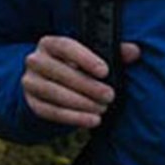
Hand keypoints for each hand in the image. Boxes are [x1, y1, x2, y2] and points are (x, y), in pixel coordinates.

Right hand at [21, 36, 141, 128]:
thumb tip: (134, 51)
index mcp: (50, 43)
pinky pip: (50, 111)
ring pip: (54, 93)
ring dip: (81, 103)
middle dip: (87, 86)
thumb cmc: (77, 66)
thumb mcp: (92, 57)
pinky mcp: (31, 102)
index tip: (105, 71)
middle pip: (60, 72)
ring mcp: (30, 82)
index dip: (85, 58)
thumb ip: (114, 53)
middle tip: (109, 95)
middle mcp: (35, 60)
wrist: (52, 84)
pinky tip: (91, 120)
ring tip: (102, 109)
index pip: (65, 46)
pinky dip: (72, 117)